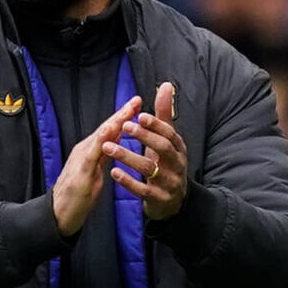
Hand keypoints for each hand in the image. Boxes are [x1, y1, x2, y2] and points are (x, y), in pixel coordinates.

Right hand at [54, 95, 144, 235]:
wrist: (59, 214)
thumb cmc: (77, 195)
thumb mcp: (95, 172)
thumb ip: (103, 156)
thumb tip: (114, 142)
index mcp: (91, 150)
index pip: (109, 130)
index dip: (123, 116)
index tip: (137, 104)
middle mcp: (85, 150)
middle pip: (106, 129)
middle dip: (122, 114)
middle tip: (136, 99)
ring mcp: (81, 159)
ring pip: (100, 137)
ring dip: (114, 123)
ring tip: (127, 110)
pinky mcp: (80, 172)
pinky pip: (92, 154)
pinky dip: (101, 141)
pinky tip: (108, 131)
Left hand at [106, 82, 187, 221]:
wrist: (173, 202)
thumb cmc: (165, 163)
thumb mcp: (166, 140)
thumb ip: (164, 114)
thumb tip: (167, 85)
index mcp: (178, 149)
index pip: (170, 134)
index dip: (156, 125)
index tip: (140, 115)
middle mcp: (177, 165)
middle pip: (163, 149)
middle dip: (144, 137)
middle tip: (125, 126)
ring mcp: (169, 183)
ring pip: (149, 169)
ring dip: (128, 157)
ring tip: (108, 147)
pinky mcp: (158, 199)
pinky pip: (142, 190)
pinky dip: (127, 181)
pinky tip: (113, 172)